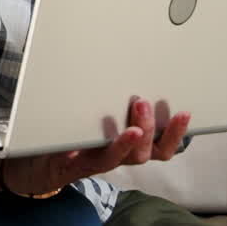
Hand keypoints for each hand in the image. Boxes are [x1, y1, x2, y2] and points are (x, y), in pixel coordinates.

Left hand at [1, 98, 190, 195]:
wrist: (41, 161)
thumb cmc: (74, 135)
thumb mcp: (97, 113)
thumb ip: (111, 96)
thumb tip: (125, 59)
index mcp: (129, 143)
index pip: (162, 143)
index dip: (176, 132)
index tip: (185, 112)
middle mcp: (118, 155)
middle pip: (148, 153)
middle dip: (151, 129)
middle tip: (144, 104)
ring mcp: (97, 161)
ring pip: (121, 158)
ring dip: (127, 140)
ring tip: (129, 124)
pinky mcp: (73, 165)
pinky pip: (83, 161)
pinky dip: (83, 150)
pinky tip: (80, 141)